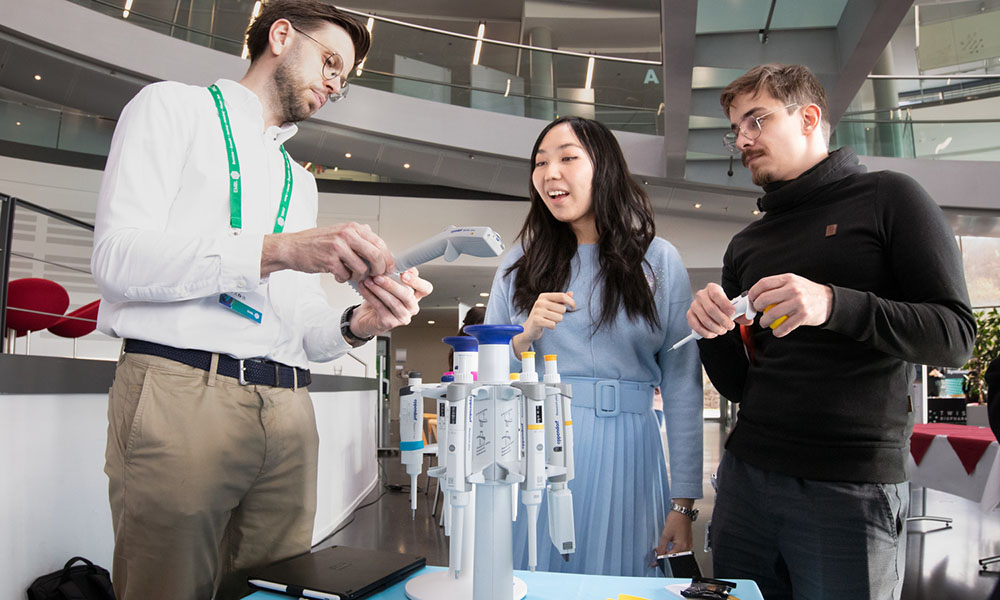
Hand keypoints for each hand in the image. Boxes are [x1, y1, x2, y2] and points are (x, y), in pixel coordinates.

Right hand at [261, 222, 393, 281]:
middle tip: (375, 276)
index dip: (388, 259)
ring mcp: (338, 247)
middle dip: (378, 270)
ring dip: (357, 277)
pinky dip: (343, 278)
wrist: (292, 247)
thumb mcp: (340, 233)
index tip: (389, 269)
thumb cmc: (316, 242)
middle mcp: (347, 234)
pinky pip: (346, 276)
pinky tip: (336, 274)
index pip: (380, 243)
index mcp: (353, 228)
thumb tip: (380, 248)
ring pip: (361, 269)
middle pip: (375, 256)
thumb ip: (359, 238)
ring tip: (348, 273)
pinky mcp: (329, 260)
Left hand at [349, 268, 432, 337]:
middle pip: (407, 296)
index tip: (404, 274)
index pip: (426, 288)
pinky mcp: (390, 323)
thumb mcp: (390, 283)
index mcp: (416, 296)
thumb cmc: (380, 298)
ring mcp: (402, 317)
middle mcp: (412, 308)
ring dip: (379, 290)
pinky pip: (380, 308)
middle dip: (392, 284)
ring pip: (393, 302)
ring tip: (369, 281)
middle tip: (379, 276)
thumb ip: (395, 274)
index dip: (416, 281)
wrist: (365, 317)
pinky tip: (364, 288)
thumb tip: (392, 261)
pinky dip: (370, 296)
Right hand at [511, 292, 575, 355]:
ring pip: (559, 318)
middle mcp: (540, 302)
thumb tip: (571, 293)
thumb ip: (561, 300)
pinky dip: (552, 327)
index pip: (562, 296)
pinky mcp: (537, 321)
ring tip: (548, 321)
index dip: (571, 302)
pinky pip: (553, 324)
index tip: (574, 307)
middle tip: (552, 317)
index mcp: (543, 296)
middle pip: (562, 309)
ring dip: (556, 321)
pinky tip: (546, 325)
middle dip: (560, 315)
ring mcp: (537, 311)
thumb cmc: (543, 316)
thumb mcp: (551, 306)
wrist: (529, 329)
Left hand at [652, 511, 693, 563]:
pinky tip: (669, 546)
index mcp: (682, 546)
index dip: (661, 560)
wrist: (682, 511)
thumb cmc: (676, 519)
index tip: (655, 562)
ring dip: (669, 553)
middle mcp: (687, 546)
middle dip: (665, 557)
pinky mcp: (688, 540)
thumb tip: (659, 554)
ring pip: (678, 553)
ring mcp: (688, 543)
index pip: (670, 557)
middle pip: (675, 557)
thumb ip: (662, 546)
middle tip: (658, 555)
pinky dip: (674, 549)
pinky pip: (681, 549)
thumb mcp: (666, 534)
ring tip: (662, 550)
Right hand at [686, 283, 752, 339]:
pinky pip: (696, 326)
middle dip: (723, 321)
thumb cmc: (722, 306)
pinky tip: (713, 333)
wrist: (712, 307)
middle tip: (730, 326)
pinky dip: (706, 333)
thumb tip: (749, 320)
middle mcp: (701, 295)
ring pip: (705, 320)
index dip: (725, 305)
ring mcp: (694, 305)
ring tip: (722, 330)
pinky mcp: (690, 315)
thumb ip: (741, 312)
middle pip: (711, 309)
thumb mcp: (733, 306)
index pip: (717, 294)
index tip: (733, 313)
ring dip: (716, 328)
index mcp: (712, 289)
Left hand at [748, 273, 831, 336]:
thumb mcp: (793, 283)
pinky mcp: (803, 316)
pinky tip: (777, 331)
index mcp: (788, 279)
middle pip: (764, 299)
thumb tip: (754, 296)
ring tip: (765, 323)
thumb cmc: (806, 293)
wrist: (829, 301)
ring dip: (764, 322)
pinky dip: (777, 331)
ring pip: (771, 314)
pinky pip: (784, 326)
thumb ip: (777, 287)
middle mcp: (793, 289)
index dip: (753, 293)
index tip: (751, 299)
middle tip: (757, 311)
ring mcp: (798, 303)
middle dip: (756, 307)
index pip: (763, 284)